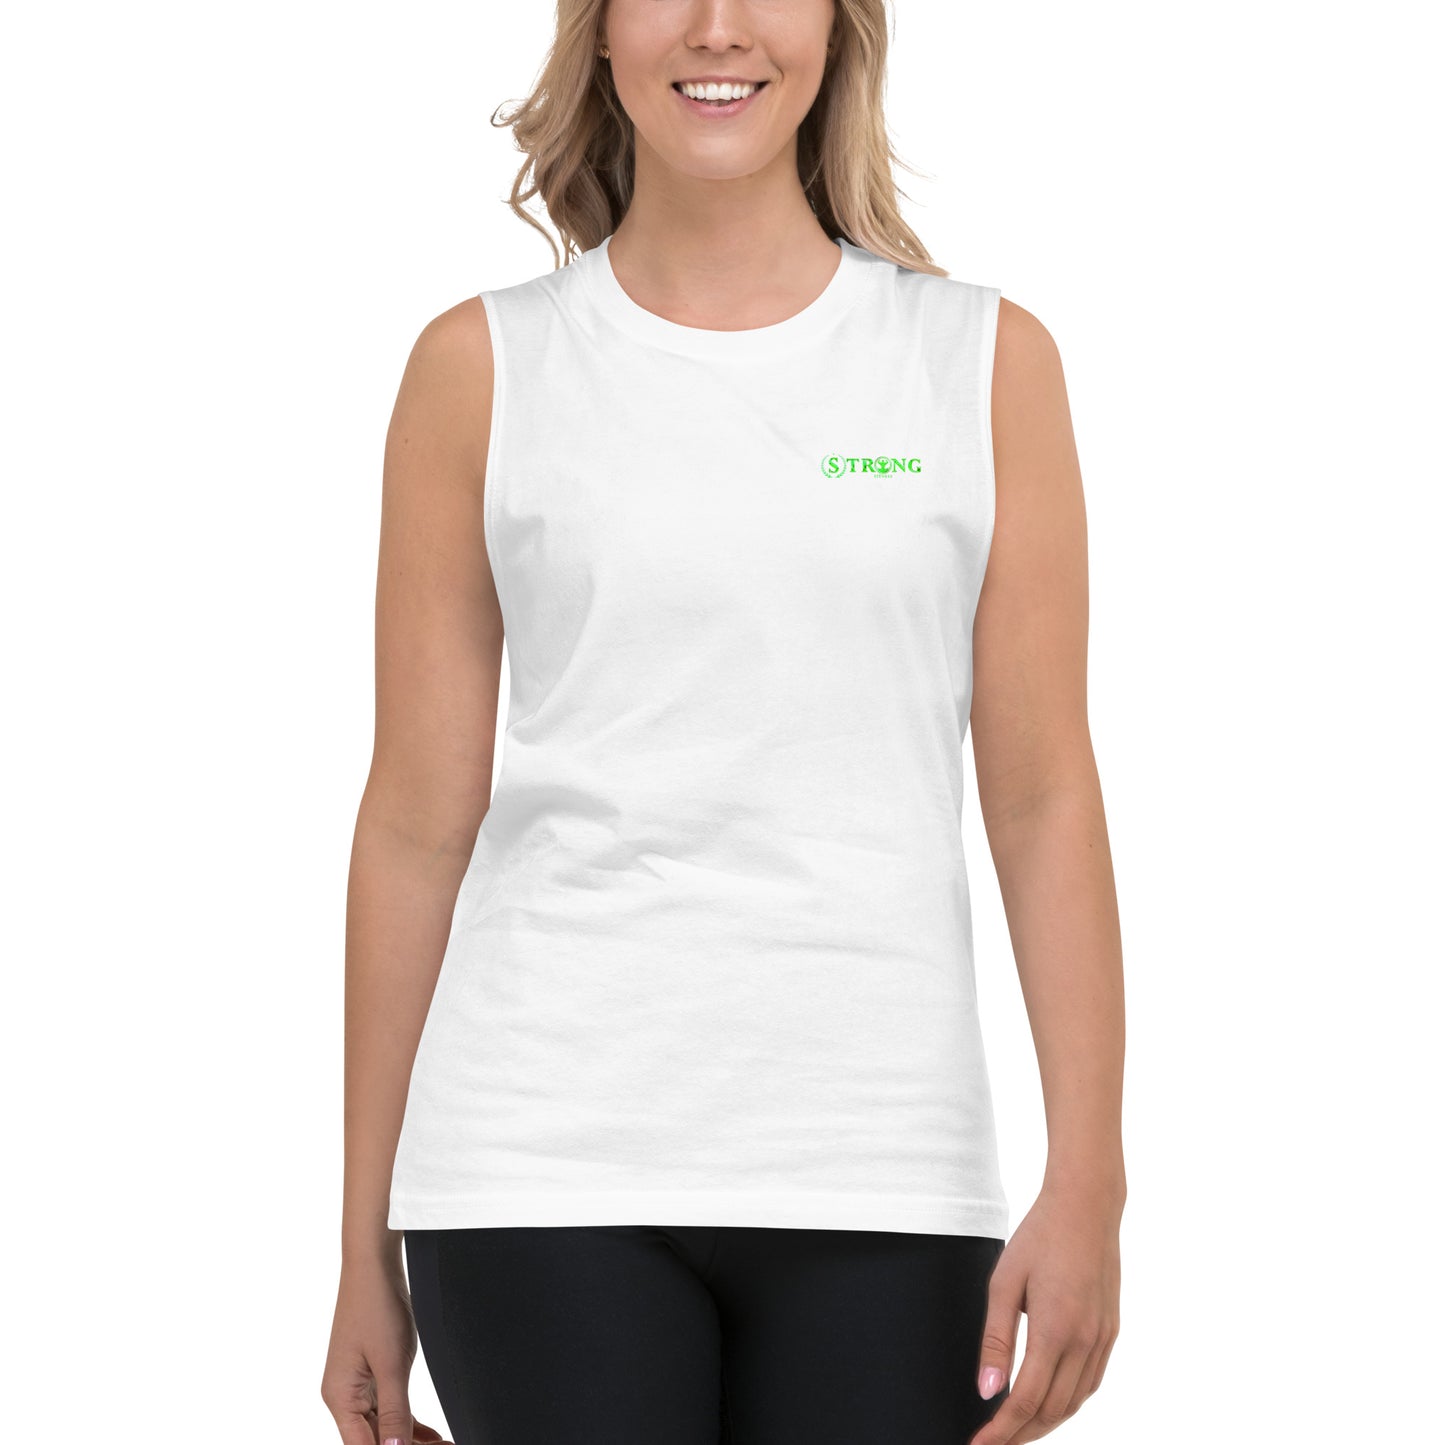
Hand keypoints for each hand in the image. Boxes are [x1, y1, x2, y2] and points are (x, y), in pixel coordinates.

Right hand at [321, 1254, 453, 1444]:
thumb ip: (394, 1411)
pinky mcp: (370, 1373)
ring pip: (382, 1426)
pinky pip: (388, 1407)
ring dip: (410, 1439)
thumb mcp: (391, 1364)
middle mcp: (343, 1396)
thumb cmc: (376, 1306)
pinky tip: (431, 1436)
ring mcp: (356, 1385)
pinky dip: (408, 1422)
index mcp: (340, 1398)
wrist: (374, 1266)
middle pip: (374, 1440)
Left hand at [969, 1179, 1121, 1443]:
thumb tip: (986, 1391)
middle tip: (991, 1443)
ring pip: (1074, 1403)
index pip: (1026, 1402)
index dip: (1001, 1431)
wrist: (1086, 1208)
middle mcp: (1085, 1343)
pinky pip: (1090, 1384)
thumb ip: (995, 1340)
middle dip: (1020, 1435)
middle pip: (1051, 1412)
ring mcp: (1102, 1340)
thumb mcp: (1004, 1283)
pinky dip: (1067, 1403)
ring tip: (1014, 1431)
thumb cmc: (1039, 1238)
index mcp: (1055, 1331)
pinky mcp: (1110, 1332)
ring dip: (1044, 1424)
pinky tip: (1048, 1404)